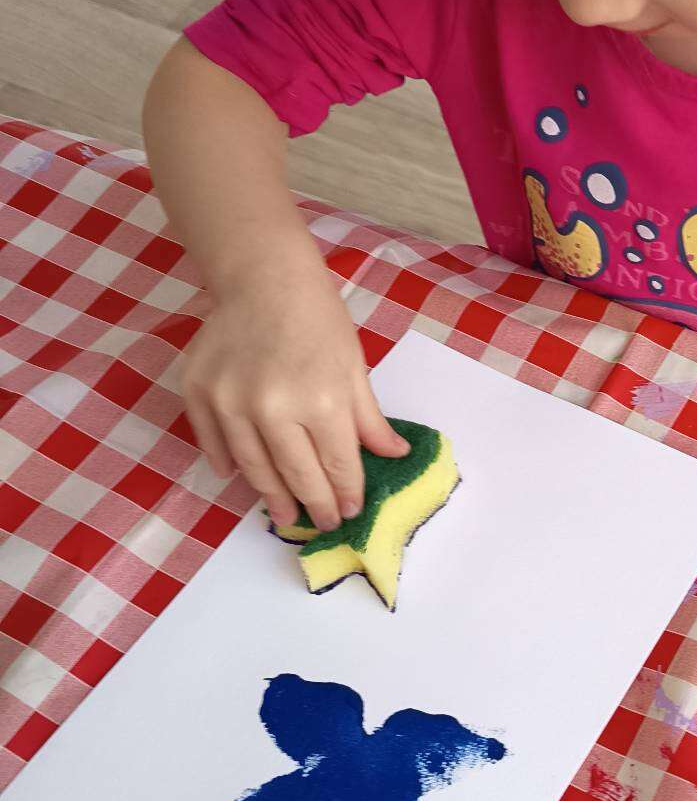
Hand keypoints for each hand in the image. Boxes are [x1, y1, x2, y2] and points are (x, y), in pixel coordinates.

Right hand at [182, 265, 406, 533]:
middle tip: (323, 522)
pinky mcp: (198, 393)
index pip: (337, 464)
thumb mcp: (354, 367)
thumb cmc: (318, 319)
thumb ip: (369, 419)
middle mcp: (272, 407)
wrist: (263, 279)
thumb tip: (394, 456)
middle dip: (314, 504)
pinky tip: (239, 478)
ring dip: (272, 496)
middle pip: (295, 474)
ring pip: (253, 468)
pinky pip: (213, 443)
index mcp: (321, 400)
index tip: (350, 511)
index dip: (346, 492)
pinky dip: (227, 463)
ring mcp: (230, 402)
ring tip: (286, 515)